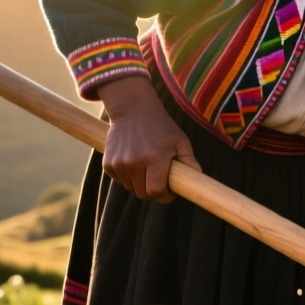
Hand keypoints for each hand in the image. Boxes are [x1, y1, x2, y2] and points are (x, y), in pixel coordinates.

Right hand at [97, 76, 199, 201]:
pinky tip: (134, 161)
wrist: (132, 109)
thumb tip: (197, 182)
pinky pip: (120, 180)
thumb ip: (189, 162)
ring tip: (146, 166)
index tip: (170, 190)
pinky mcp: (108, 163)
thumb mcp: (180, 141)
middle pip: (143, 193)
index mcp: (154, 158)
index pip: (156, 191)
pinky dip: (128, 176)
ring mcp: (118, 163)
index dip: (165, 195)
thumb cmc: (161, 126)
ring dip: (140, 182)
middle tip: (159, 178)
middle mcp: (134, 162)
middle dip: (153, 190)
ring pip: (131, 188)